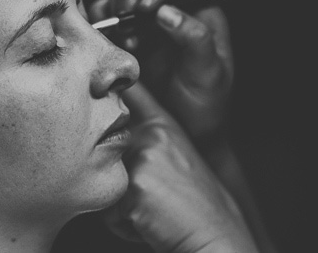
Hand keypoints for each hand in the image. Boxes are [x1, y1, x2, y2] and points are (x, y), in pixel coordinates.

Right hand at [89, 0, 233, 142]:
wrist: (186, 132)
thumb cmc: (206, 104)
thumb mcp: (209, 73)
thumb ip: (195, 40)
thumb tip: (167, 13)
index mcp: (200, 9)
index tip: (150, 5)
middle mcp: (173, 7)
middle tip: (128, 14)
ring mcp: (147, 21)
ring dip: (119, 5)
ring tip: (126, 39)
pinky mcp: (125, 36)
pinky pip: (107, 15)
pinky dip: (102, 20)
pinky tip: (112, 41)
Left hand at [101, 83, 258, 252]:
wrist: (214, 234)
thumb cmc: (194, 203)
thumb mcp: (175, 155)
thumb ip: (146, 138)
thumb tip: (111, 136)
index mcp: (163, 124)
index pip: (131, 91)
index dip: (114, 87)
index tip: (104, 82)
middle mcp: (152, 134)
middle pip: (103, 149)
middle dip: (117, 176)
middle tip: (152, 192)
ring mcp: (143, 158)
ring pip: (106, 184)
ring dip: (120, 203)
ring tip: (151, 207)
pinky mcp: (135, 187)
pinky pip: (109, 212)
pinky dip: (123, 225)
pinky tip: (150, 221)